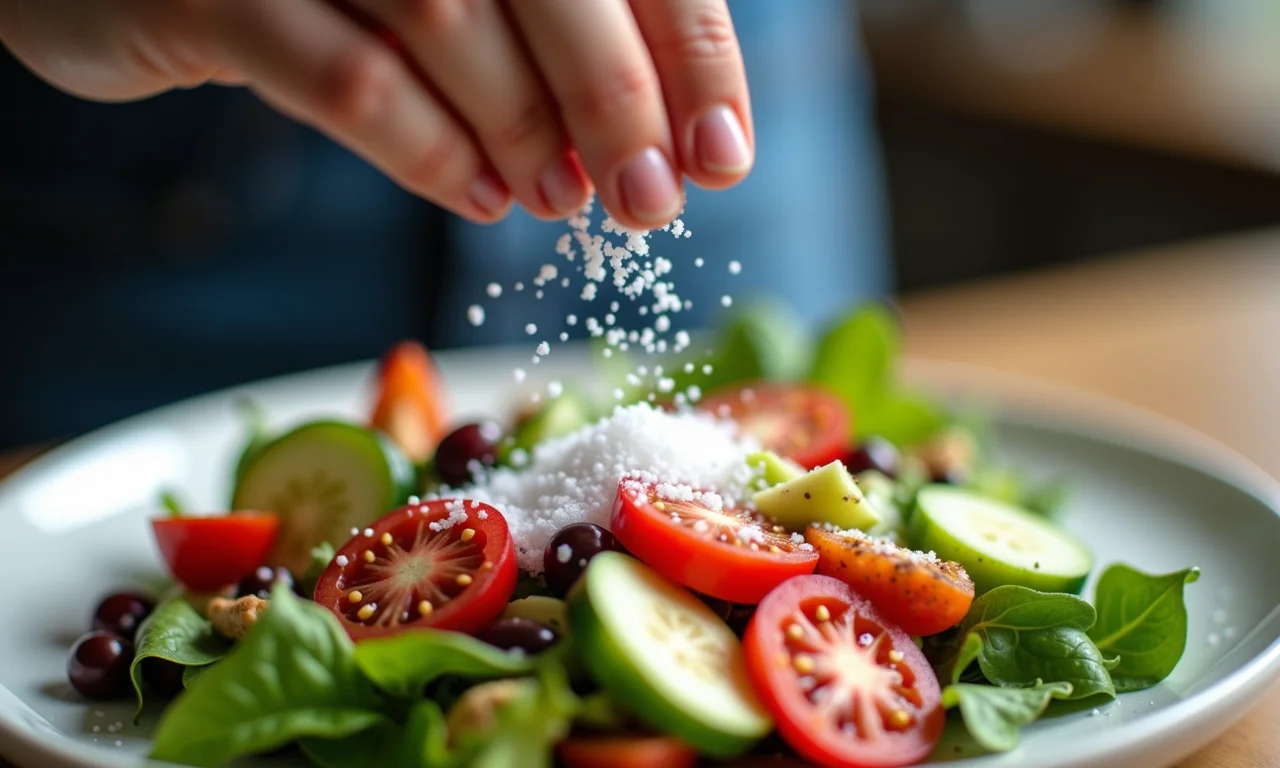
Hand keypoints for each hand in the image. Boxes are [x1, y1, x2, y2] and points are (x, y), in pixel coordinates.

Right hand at [0, 0, 752, 228]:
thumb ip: (540, 37)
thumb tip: (643, 141)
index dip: (686, 52)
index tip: (724, 156)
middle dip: (618, 100)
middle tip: (652, 202)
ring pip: (451, 20)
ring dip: (524, 128)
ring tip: (561, 200)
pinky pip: (345, 78)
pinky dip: (425, 149)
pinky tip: (475, 196)